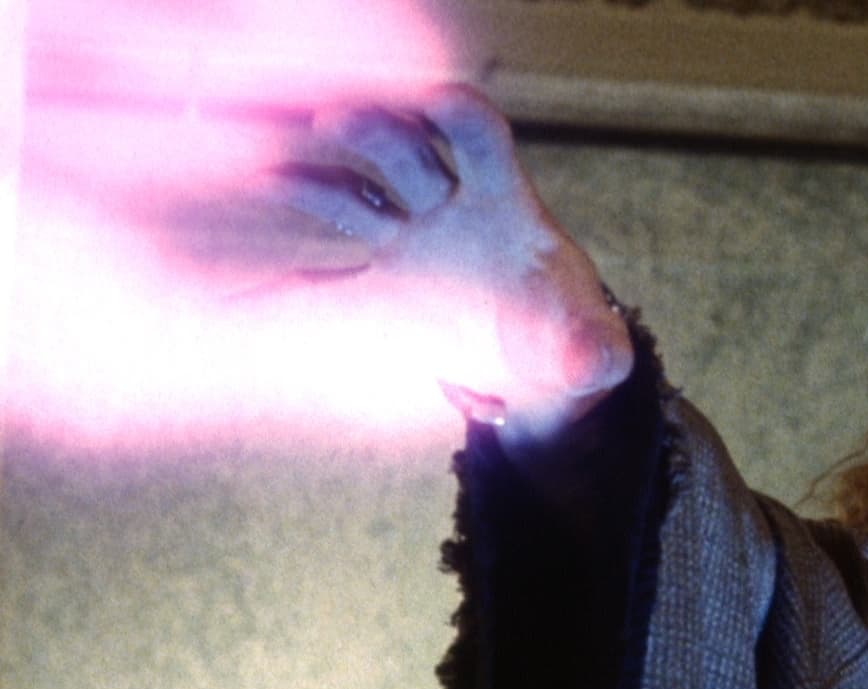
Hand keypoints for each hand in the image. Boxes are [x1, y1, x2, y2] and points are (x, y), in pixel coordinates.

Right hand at [264, 85, 631, 443]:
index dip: (461, 118)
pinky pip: (319, 283)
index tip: (438, 99)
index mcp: (504, 206)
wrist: (534, 368)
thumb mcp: (594, 350)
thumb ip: (597, 348)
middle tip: (332, 119)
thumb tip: (594, 359)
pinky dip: (276, 294)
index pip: (481, 142)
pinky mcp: (375, 287)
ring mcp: (405, 241)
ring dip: (308, 181)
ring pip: (349, 194)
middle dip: (373, 130)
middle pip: (405, 151)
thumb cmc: (570, 338)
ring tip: (265, 172)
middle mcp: (447, 207)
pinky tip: (228, 302)